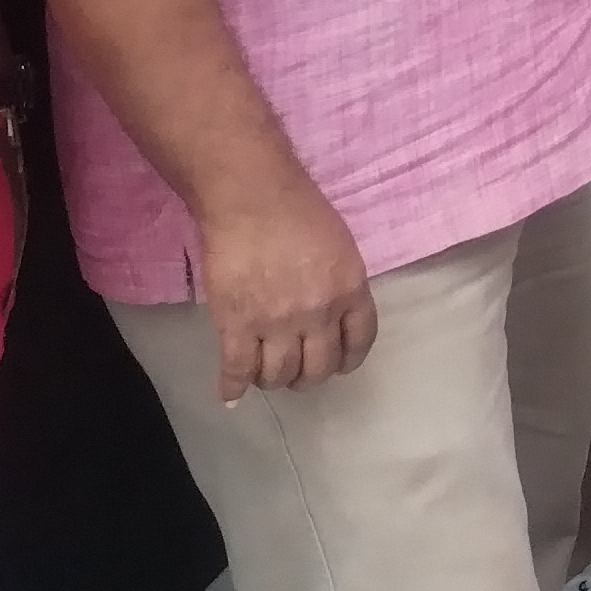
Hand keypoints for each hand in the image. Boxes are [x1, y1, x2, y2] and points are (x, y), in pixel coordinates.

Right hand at [194, 164, 375, 401]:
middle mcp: (319, 312)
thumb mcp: (339, 246)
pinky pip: (237, 371)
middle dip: (308, 375)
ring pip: (279, 375)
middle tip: (296, 370)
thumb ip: (339, 283)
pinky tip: (231, 394)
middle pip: (319, 367)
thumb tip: (332, 313)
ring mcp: (277, 322)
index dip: (348, 359)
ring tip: (265, 372)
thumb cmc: (297, 209)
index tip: (337, 363)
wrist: (251, 195)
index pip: (360, 341)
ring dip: (273, 380)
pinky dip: (233, 388)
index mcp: (350, 288)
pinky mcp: (236, 325)